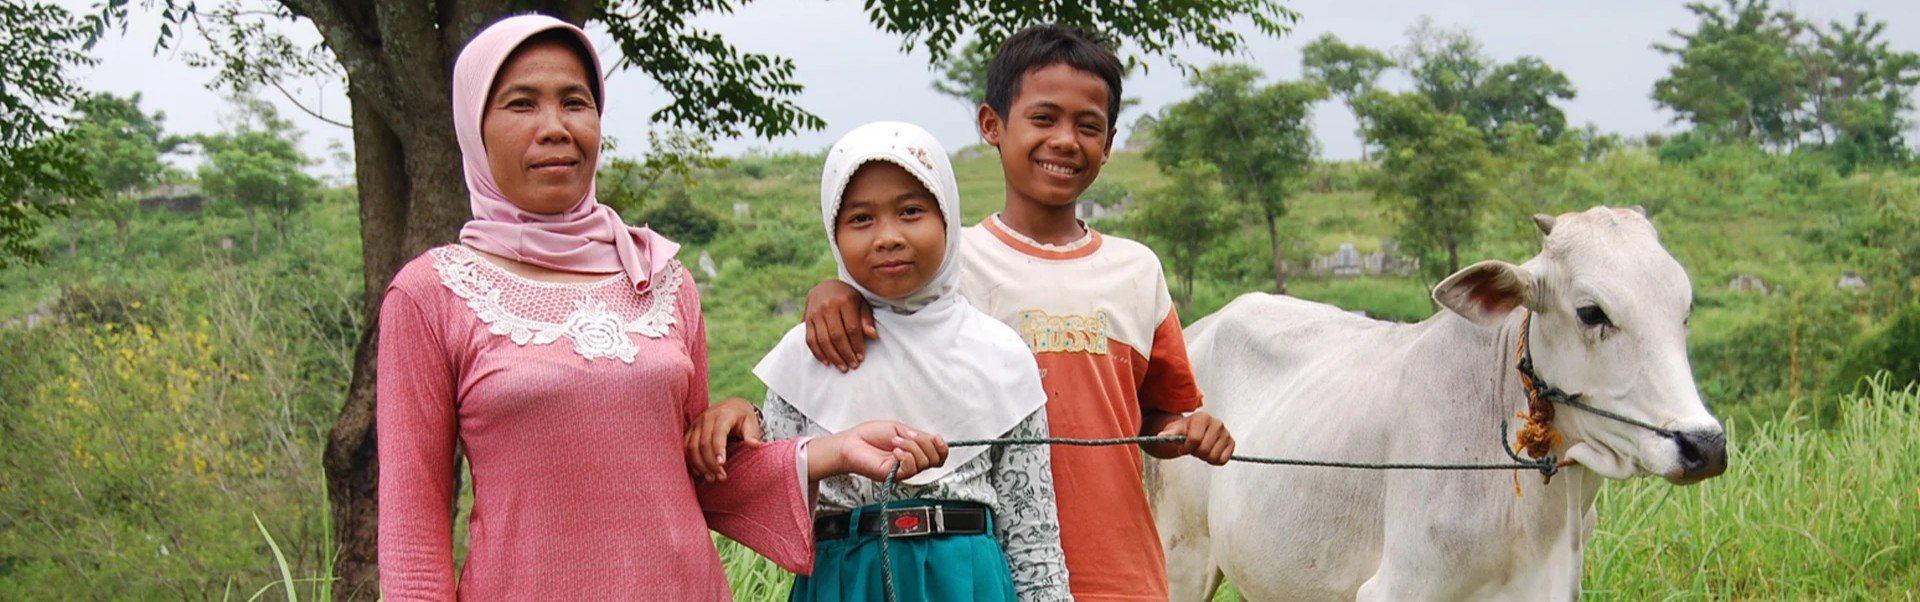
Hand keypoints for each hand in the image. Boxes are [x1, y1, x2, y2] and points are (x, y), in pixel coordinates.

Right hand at [684, 398, 762, 481]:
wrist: (731, 406)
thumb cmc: (743, 417)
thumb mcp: (751, 423)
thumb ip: (752, 435)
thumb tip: (754, 445)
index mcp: (724, 414)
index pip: (718, 433)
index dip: (718, 449)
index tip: (722, 464)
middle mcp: (707, 418)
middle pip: (703, 443)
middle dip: (711, 463)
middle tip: (721, 477)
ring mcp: (696, 424)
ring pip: (692, 447)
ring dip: (700, 465)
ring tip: (711, 478)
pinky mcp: (690, 431)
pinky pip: (685, 448)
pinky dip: (690, 461)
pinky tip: (700, 473)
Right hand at [803, 280, 875, 371]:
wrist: (825, 286)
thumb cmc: (848, 298)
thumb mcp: (861, 303)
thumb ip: (866, 319)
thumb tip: (872, 335)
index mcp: (845, 300)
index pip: (852, 328)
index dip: (857, 345)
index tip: (861, 357)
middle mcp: (828, 306)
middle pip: (837, 336)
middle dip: (846, 354)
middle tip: (853, 366)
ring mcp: (815, 313)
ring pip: (823, 340)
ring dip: (833, 357)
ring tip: (842, 367)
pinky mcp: (807, 320)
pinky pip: (810, 340)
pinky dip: (818, 353)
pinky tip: (827, 362)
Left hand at [810, 420, 948, 481]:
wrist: (852, 443)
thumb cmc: (870, 436)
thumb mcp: (900, 429)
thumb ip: (919, 436)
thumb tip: (935, 439)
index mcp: (914, 451)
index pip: (939, 456)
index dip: (942, 448)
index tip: (936, 438)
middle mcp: (911, 462)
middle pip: (934, 459)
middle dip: (924, 442)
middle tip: (908, 435)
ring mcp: (903, 470)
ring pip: (923, 462)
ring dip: (910, 446)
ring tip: (895, 442)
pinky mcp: (894, 476)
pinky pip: (910, 469)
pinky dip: (905, 456)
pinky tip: (895, 451)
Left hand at [1146, 411, 1234, 465]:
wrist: (1195, 431)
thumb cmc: (1184, 431)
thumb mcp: (1175, 430)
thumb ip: (1169, 433)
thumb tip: (1160, 436)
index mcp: (1203, 417)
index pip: (1195, 440)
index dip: (1186, 448)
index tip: (1182, 448)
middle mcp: (1217, 423)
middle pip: (1204, 450)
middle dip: (1195, 453)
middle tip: (1193, 449)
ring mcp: (1226, 433)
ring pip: (1213, 457)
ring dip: (1204, 458)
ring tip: (1201, 449)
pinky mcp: (1231, 442)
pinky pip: (1223, 460)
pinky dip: (1214, 461)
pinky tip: (1209, 453)